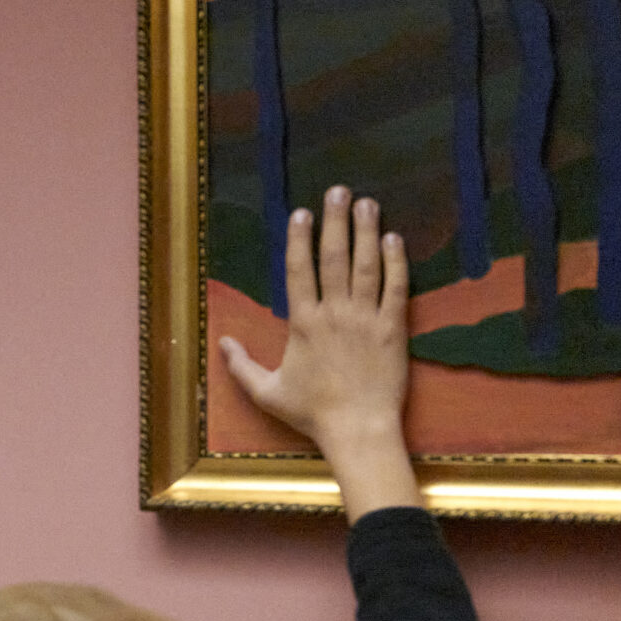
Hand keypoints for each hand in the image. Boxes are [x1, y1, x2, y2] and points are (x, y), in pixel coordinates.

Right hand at [218, 186, 421, 519]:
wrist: (358, 429)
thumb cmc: (311, 413)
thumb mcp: (267, 392)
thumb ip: (242, 366)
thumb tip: (223, 343)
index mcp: (303, 323)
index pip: (299, 270)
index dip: (300, 238)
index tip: (302, 212)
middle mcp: (334, 313)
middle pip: (334, 257)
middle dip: (335, 221)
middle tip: (338, 191)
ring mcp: (366, 319)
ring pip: (366, 265)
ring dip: (366, 231)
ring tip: (368, 202)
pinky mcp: (393, 329)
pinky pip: (396, 288)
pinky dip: (396, 261)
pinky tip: (393, 238)